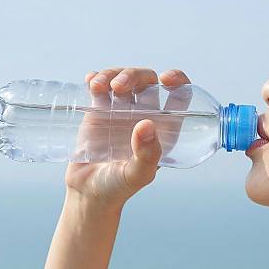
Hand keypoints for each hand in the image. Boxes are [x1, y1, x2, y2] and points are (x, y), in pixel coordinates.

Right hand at [64, 67, 191, 210]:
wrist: (88, 194)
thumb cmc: (118, 188)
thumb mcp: (137, 175)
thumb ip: (146, 155)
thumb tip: (147, 124)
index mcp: (164, 129)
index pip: (179, 95)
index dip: (178, 80)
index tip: (167, 78)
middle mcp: (145, 117)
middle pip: (148, 81)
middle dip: (135, 75)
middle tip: (119, 86)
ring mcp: (122, 112)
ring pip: (123, 79)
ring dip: (113, 74)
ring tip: (98, 86)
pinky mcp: (99, 112)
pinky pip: (101, 87)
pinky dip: (96, 78)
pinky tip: (91, 81)